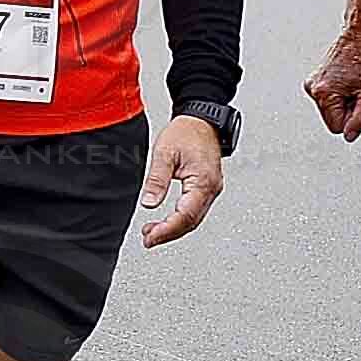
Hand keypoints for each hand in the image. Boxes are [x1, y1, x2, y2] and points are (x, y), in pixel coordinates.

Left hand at [138, 116, 227, 247]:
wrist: (202, 120)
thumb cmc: (187, 132)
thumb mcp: (164, 153)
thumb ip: (157, 180)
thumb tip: (148, 203)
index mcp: (203, 182)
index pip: (185, 215)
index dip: (166, 230)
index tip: (150, 237)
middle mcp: (212, 188)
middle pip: (191, 222)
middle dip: (169, 234)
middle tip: (148, 239)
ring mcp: (212, 189)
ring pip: (194, 219)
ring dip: (174, 229)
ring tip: (152, 233)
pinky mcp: (208, 187)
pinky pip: (195, 210)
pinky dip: (180, 220)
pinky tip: (167, 222)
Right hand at [304, 21, 360, 141]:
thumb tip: (349, 135)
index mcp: (322, 93)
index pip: (337, 127)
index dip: (353, 120)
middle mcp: (313, 87)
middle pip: (333, 117)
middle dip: (349, 109)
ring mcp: (314, 81)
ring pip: (333, 106)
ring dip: (346, 99)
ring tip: (357, 82)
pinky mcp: (318, 76)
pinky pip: (332, 95)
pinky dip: (343, 90)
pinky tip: (351, 78)